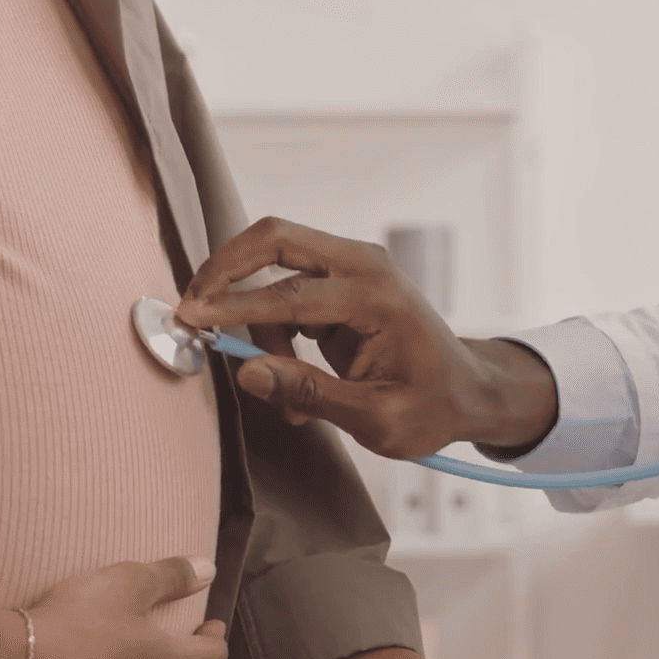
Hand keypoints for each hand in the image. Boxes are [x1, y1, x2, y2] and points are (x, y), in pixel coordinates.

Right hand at [175, 217, 559, 459]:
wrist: (468, 391)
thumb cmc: (433, 406)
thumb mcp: (377, 419)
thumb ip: (313, 394)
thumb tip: (248, 374)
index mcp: (378, 296)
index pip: (291, 293)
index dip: (235, 307)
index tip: (191, 317)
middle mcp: (363, 266)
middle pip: (275, 239)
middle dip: (225, 269)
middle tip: (191, 308)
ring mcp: (351, 267)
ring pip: (273, 263)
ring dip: (252, 317)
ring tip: (278, 388)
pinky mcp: (339, 281)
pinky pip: (284, 287)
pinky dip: (269, 325)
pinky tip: (286, 373)